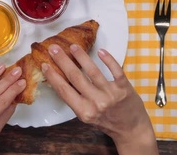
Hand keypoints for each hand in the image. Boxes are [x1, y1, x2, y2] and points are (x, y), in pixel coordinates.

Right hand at [42, 44, 157, 154]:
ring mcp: (111, 94)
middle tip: (54, 48)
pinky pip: (115, 70)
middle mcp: (96, 103)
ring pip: (93, 71)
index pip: (64, 91)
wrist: (131, 130)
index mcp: (84, 111)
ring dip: (81, 56)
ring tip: (73, 46)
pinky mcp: (124, 88)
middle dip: (62, 61)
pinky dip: (108, 59)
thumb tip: (61, 79)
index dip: (53, 77)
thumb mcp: (87, 115)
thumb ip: (76, 99)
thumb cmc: (106, 122)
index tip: (44, 64)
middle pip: (75, 77)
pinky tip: (100, 51)